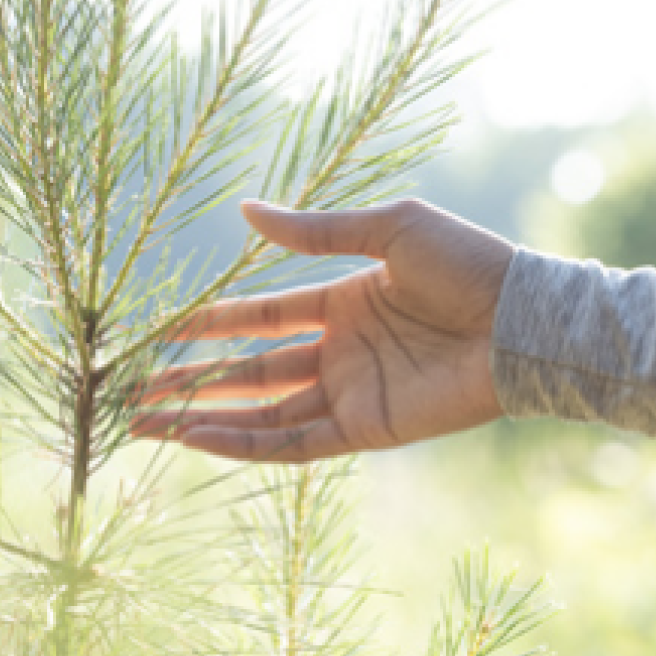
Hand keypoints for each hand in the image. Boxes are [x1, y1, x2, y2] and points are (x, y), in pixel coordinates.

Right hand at [128, 198, 516, 462]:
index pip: (258, 319)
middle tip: (131, 388)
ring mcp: (350, 392)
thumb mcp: (387, 230)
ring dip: (202, 416)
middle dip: (189, 380)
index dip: (207, 324)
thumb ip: (315, 231)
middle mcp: (339, 352)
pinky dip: (244, 443)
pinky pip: (293, 442)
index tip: (157, 330)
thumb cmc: (469, 264)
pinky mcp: (366, 427)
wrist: (524, 319)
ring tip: (143, 421)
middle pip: (247, 371)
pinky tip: (197, 437)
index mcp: (342, 303)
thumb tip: (246, 212)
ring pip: (259, 413)